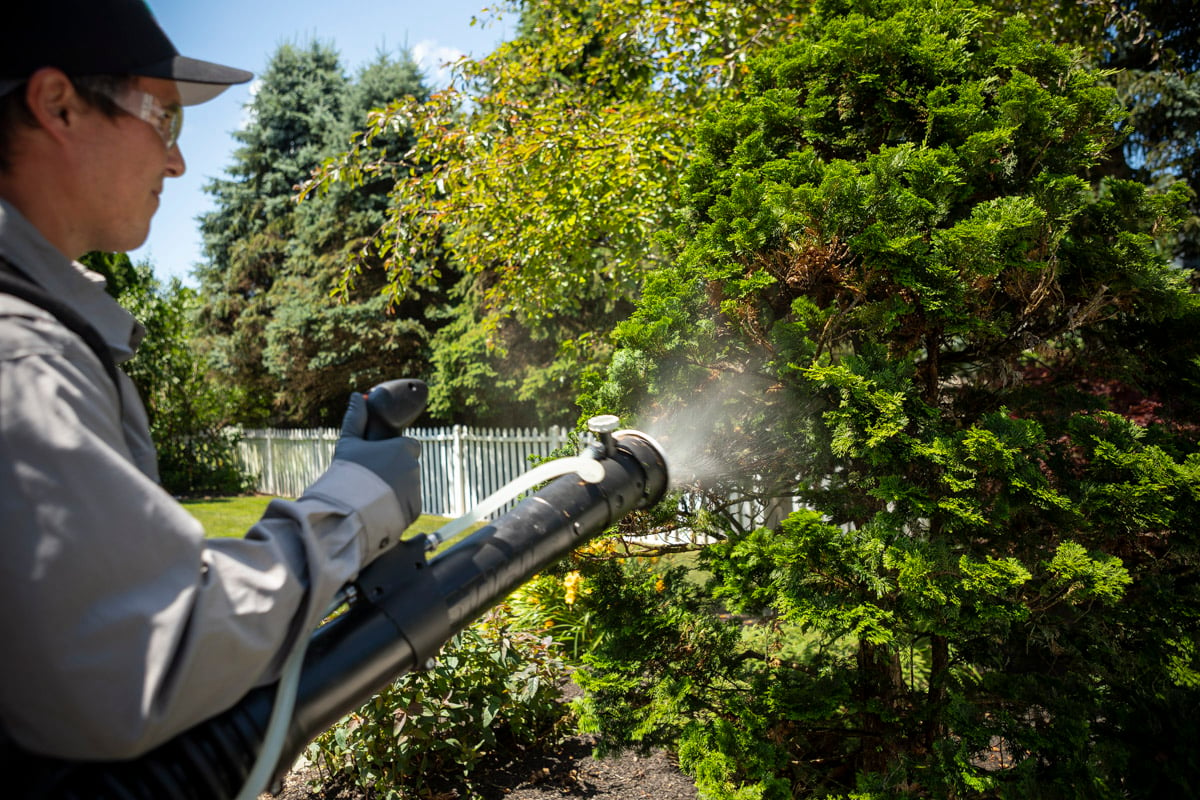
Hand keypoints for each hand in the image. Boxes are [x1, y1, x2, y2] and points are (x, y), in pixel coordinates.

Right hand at [334, 392, 421, 524]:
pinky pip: (408, 505)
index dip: (395, 451)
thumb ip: (356, 418)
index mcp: (403, 447)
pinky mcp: (415, 509)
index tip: (380, 459)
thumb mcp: (348, 442)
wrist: (348, 509)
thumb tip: (358, 396)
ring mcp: (416, 489)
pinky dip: (398, 507)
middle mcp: (414, 467)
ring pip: (409, 486)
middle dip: (394, 471)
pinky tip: (380, 508)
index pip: (408, 445)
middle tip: (372, 479)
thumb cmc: (347, 473)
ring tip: (373, 496)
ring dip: (396, 490)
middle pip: (407, 466)